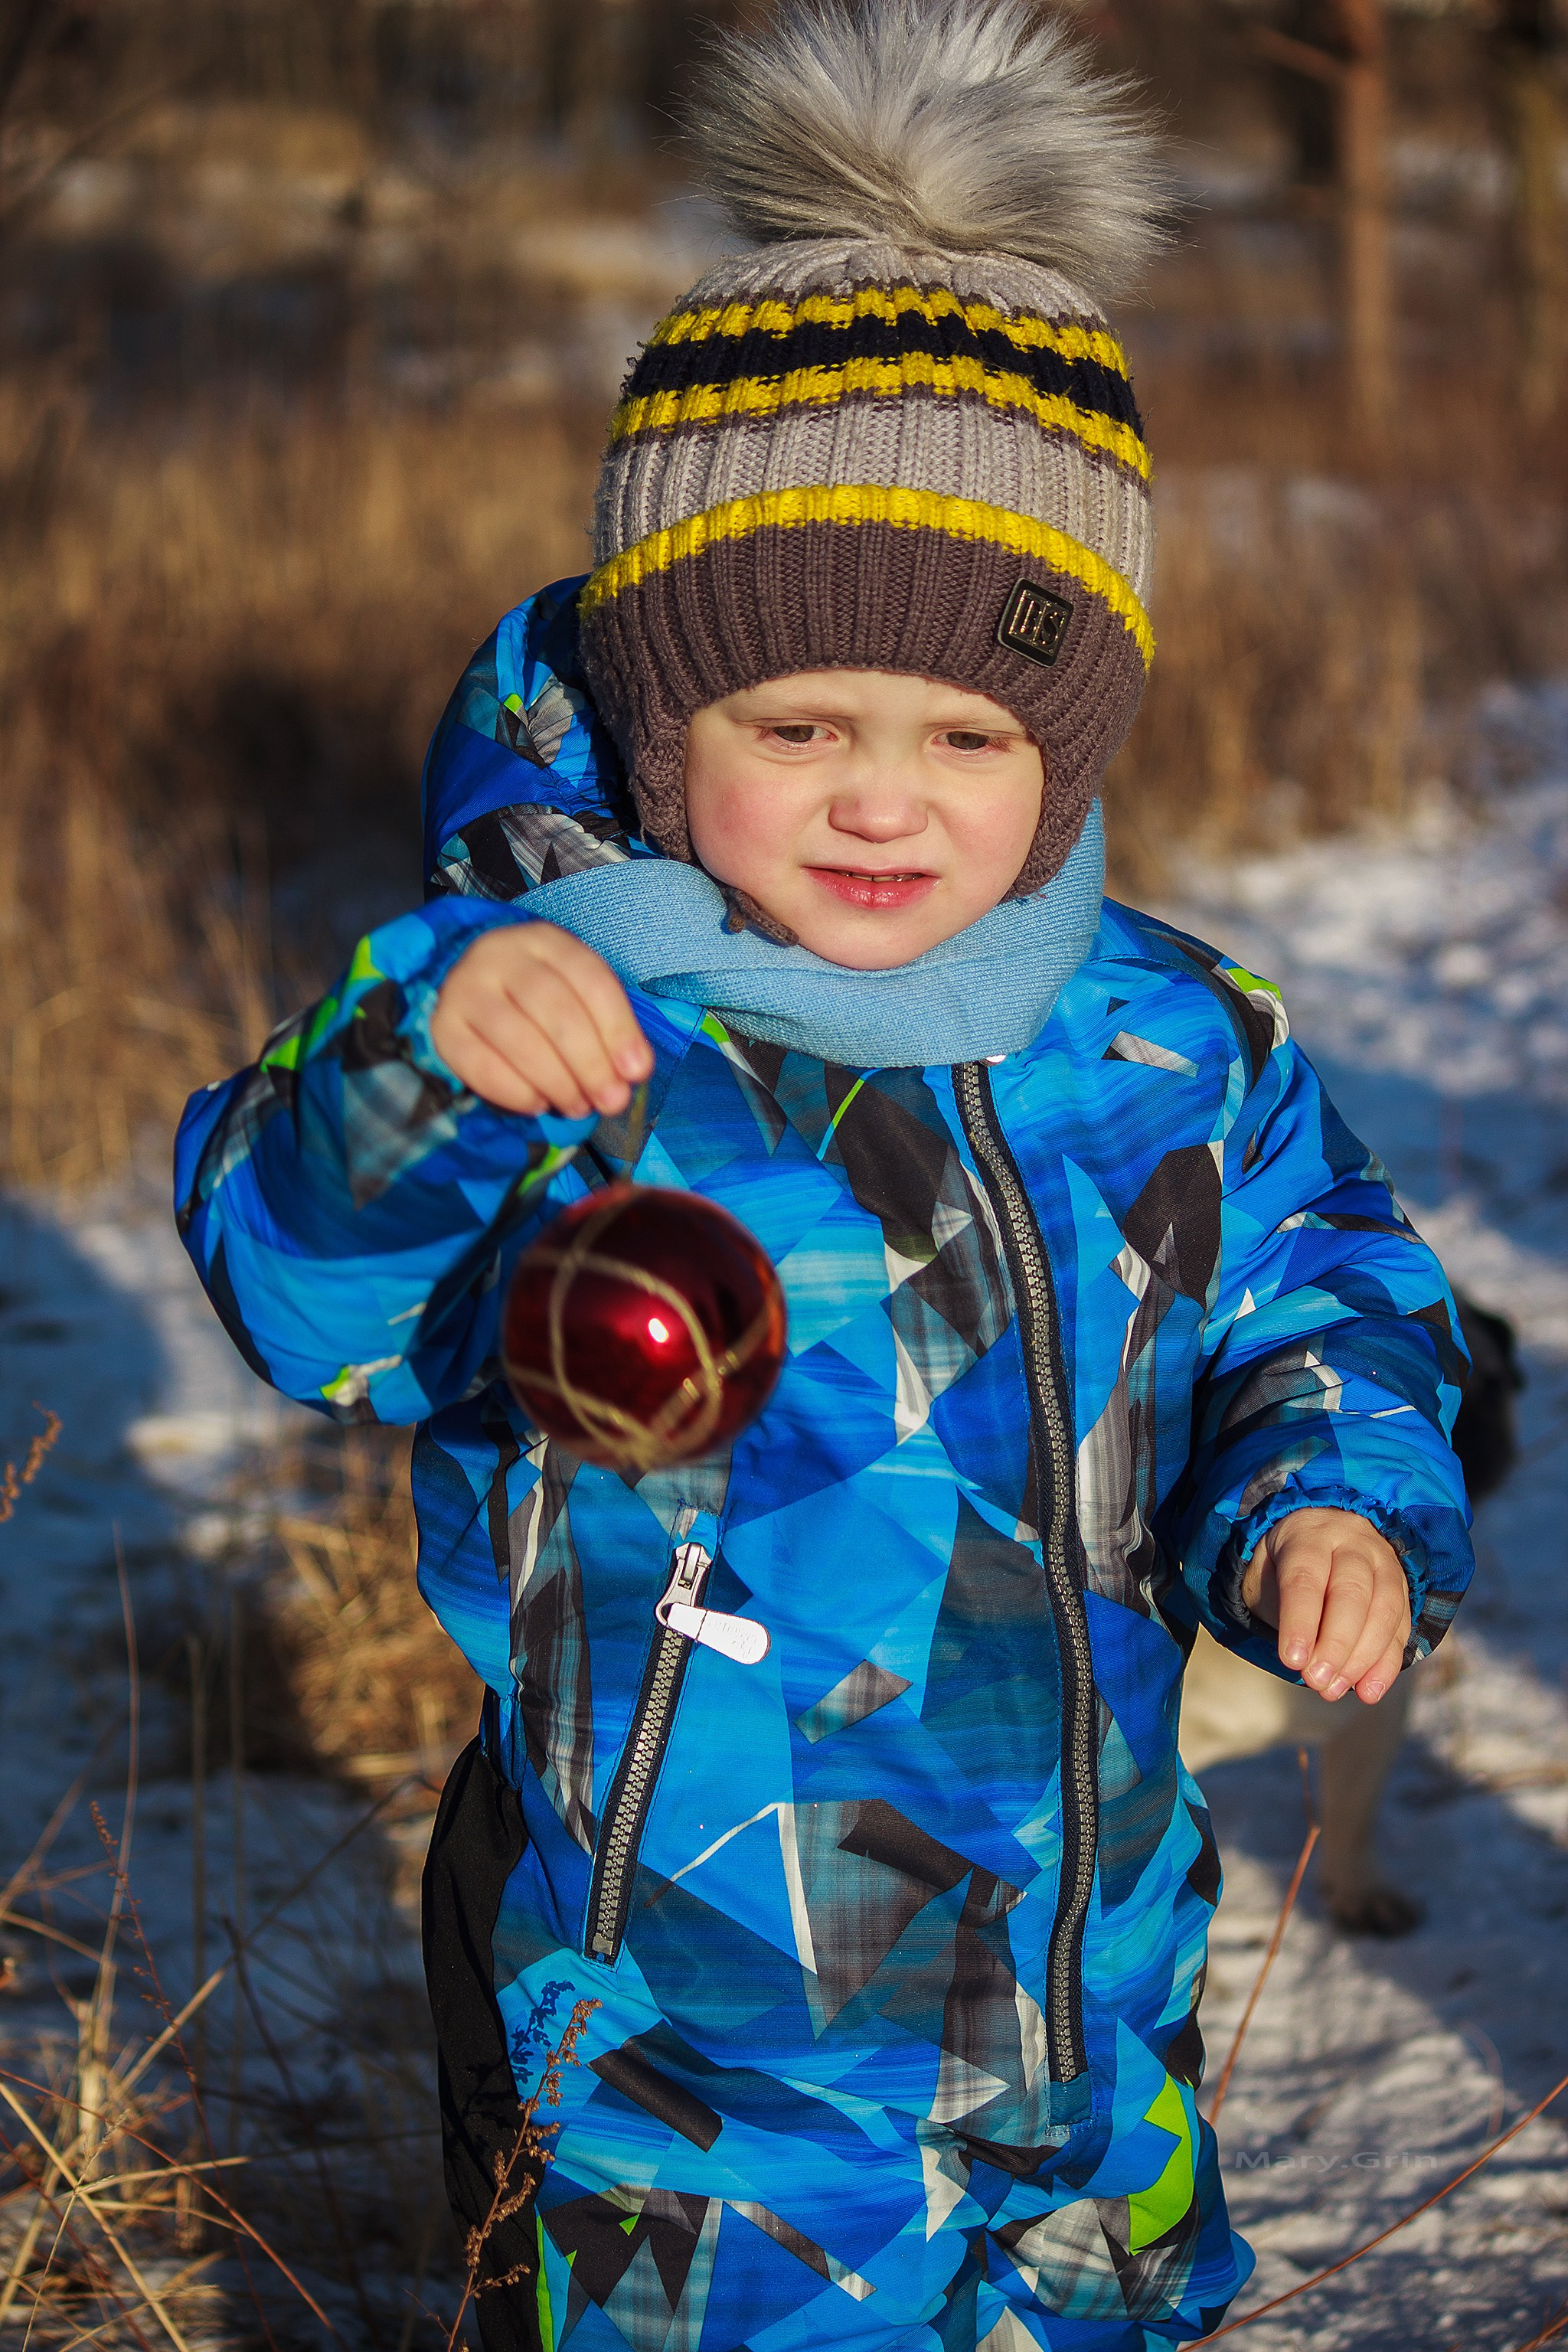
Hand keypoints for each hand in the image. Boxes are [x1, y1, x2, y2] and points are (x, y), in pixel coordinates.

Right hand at [429, 924, 651, 1118]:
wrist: (471, 985)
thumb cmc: (539, 997)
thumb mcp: (577, 994)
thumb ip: (608, 1028)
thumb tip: (634, 1071)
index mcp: (545, 941)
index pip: (589, 979)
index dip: (618, 1029)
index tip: (637, 1072)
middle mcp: (501, 956)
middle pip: (554, 1009)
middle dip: (590, 1062)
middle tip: (610, 1100)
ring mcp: (465, 988)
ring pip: (517, 1038)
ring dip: (556, 1081)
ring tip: (578, 1107)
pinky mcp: (443, 1027)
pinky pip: (479, 1065)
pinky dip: (514, 1092)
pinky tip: (538, 1105)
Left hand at [1240, 1507, 1411, 1705]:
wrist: (1320, 1537)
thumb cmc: (1284, 1564)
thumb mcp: (1266, 1576)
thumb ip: (1280, 1610)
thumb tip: (1305, 1662)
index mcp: (1309, 1534)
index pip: (1305, 1577)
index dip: (1300, 1621)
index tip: (1292, 1661)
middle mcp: (1352, 1542)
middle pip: (1352, 1592)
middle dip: (1335, 1644)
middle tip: (1316, 1681)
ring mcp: (1384, 1563)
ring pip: (1384, 1610)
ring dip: (1362, 1658)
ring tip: (1334, 1690)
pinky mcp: (1402, 1589)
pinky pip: (1401, 1628)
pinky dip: (1386, 1665)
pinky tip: (1368, 1692)